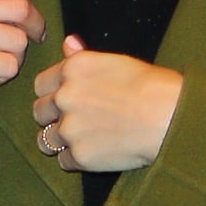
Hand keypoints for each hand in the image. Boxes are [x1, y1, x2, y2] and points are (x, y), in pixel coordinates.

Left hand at [32, 35, 183, 173]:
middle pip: (38, 112)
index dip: (52, 94)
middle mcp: (64, 97)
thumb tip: (67, 44)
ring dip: (59, 141)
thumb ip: (83, 57)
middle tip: (74, 122)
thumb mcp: (114, 62)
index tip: (65, 101)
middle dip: (51, 118)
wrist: (167, 116)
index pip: (40, 85)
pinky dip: (76, 160)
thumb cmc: (149, 85)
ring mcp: (69, 128)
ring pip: (45, 140)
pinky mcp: (79, 155)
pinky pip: (64, 161)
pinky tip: (95, 152)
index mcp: (72, 70)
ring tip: (81, 140)